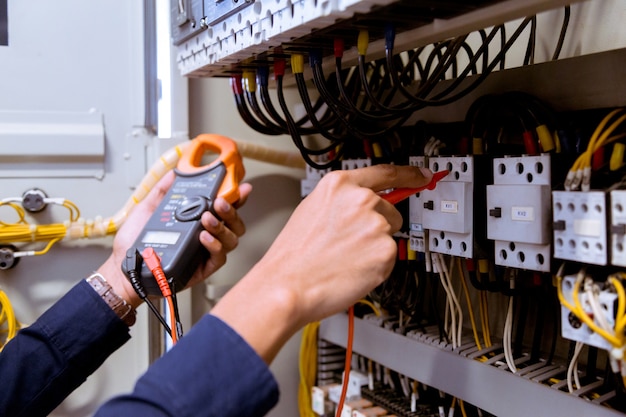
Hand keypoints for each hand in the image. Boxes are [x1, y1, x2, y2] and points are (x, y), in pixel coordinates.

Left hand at [98, 170, 251, 307]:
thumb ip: (162, 191)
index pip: (223, 207)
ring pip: (231, 239)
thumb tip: (174, 173)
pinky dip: (214, 245)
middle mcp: (206, 234)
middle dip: (232, 210)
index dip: (236, 197)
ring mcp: (206, 251)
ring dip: (222, 226)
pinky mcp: (204, 268)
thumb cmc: (135, 243)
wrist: (125, 267)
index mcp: (197, 220)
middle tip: (219, 202)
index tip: (240, 187)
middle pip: (234, 222)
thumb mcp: (147, 209)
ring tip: (207, 219)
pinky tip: (204, 237)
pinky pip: (219, 257)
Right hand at [211, 164, 432, 362]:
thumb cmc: (294, 254)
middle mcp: (362, 200)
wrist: (288, 285)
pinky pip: (389, 259)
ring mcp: (376, 225)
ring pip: (389, 236)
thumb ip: (342, 201)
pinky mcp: (385, 252)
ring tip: (344, 257)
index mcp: (341, 185)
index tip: (422, 175)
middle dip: (377, 227)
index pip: (385, 173)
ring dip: (374, 248)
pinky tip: (351, 269)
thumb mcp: (312, 210)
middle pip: (390, 210)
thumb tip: (364, 204)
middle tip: (349, 244)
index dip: (409, 174)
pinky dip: (375, 267)